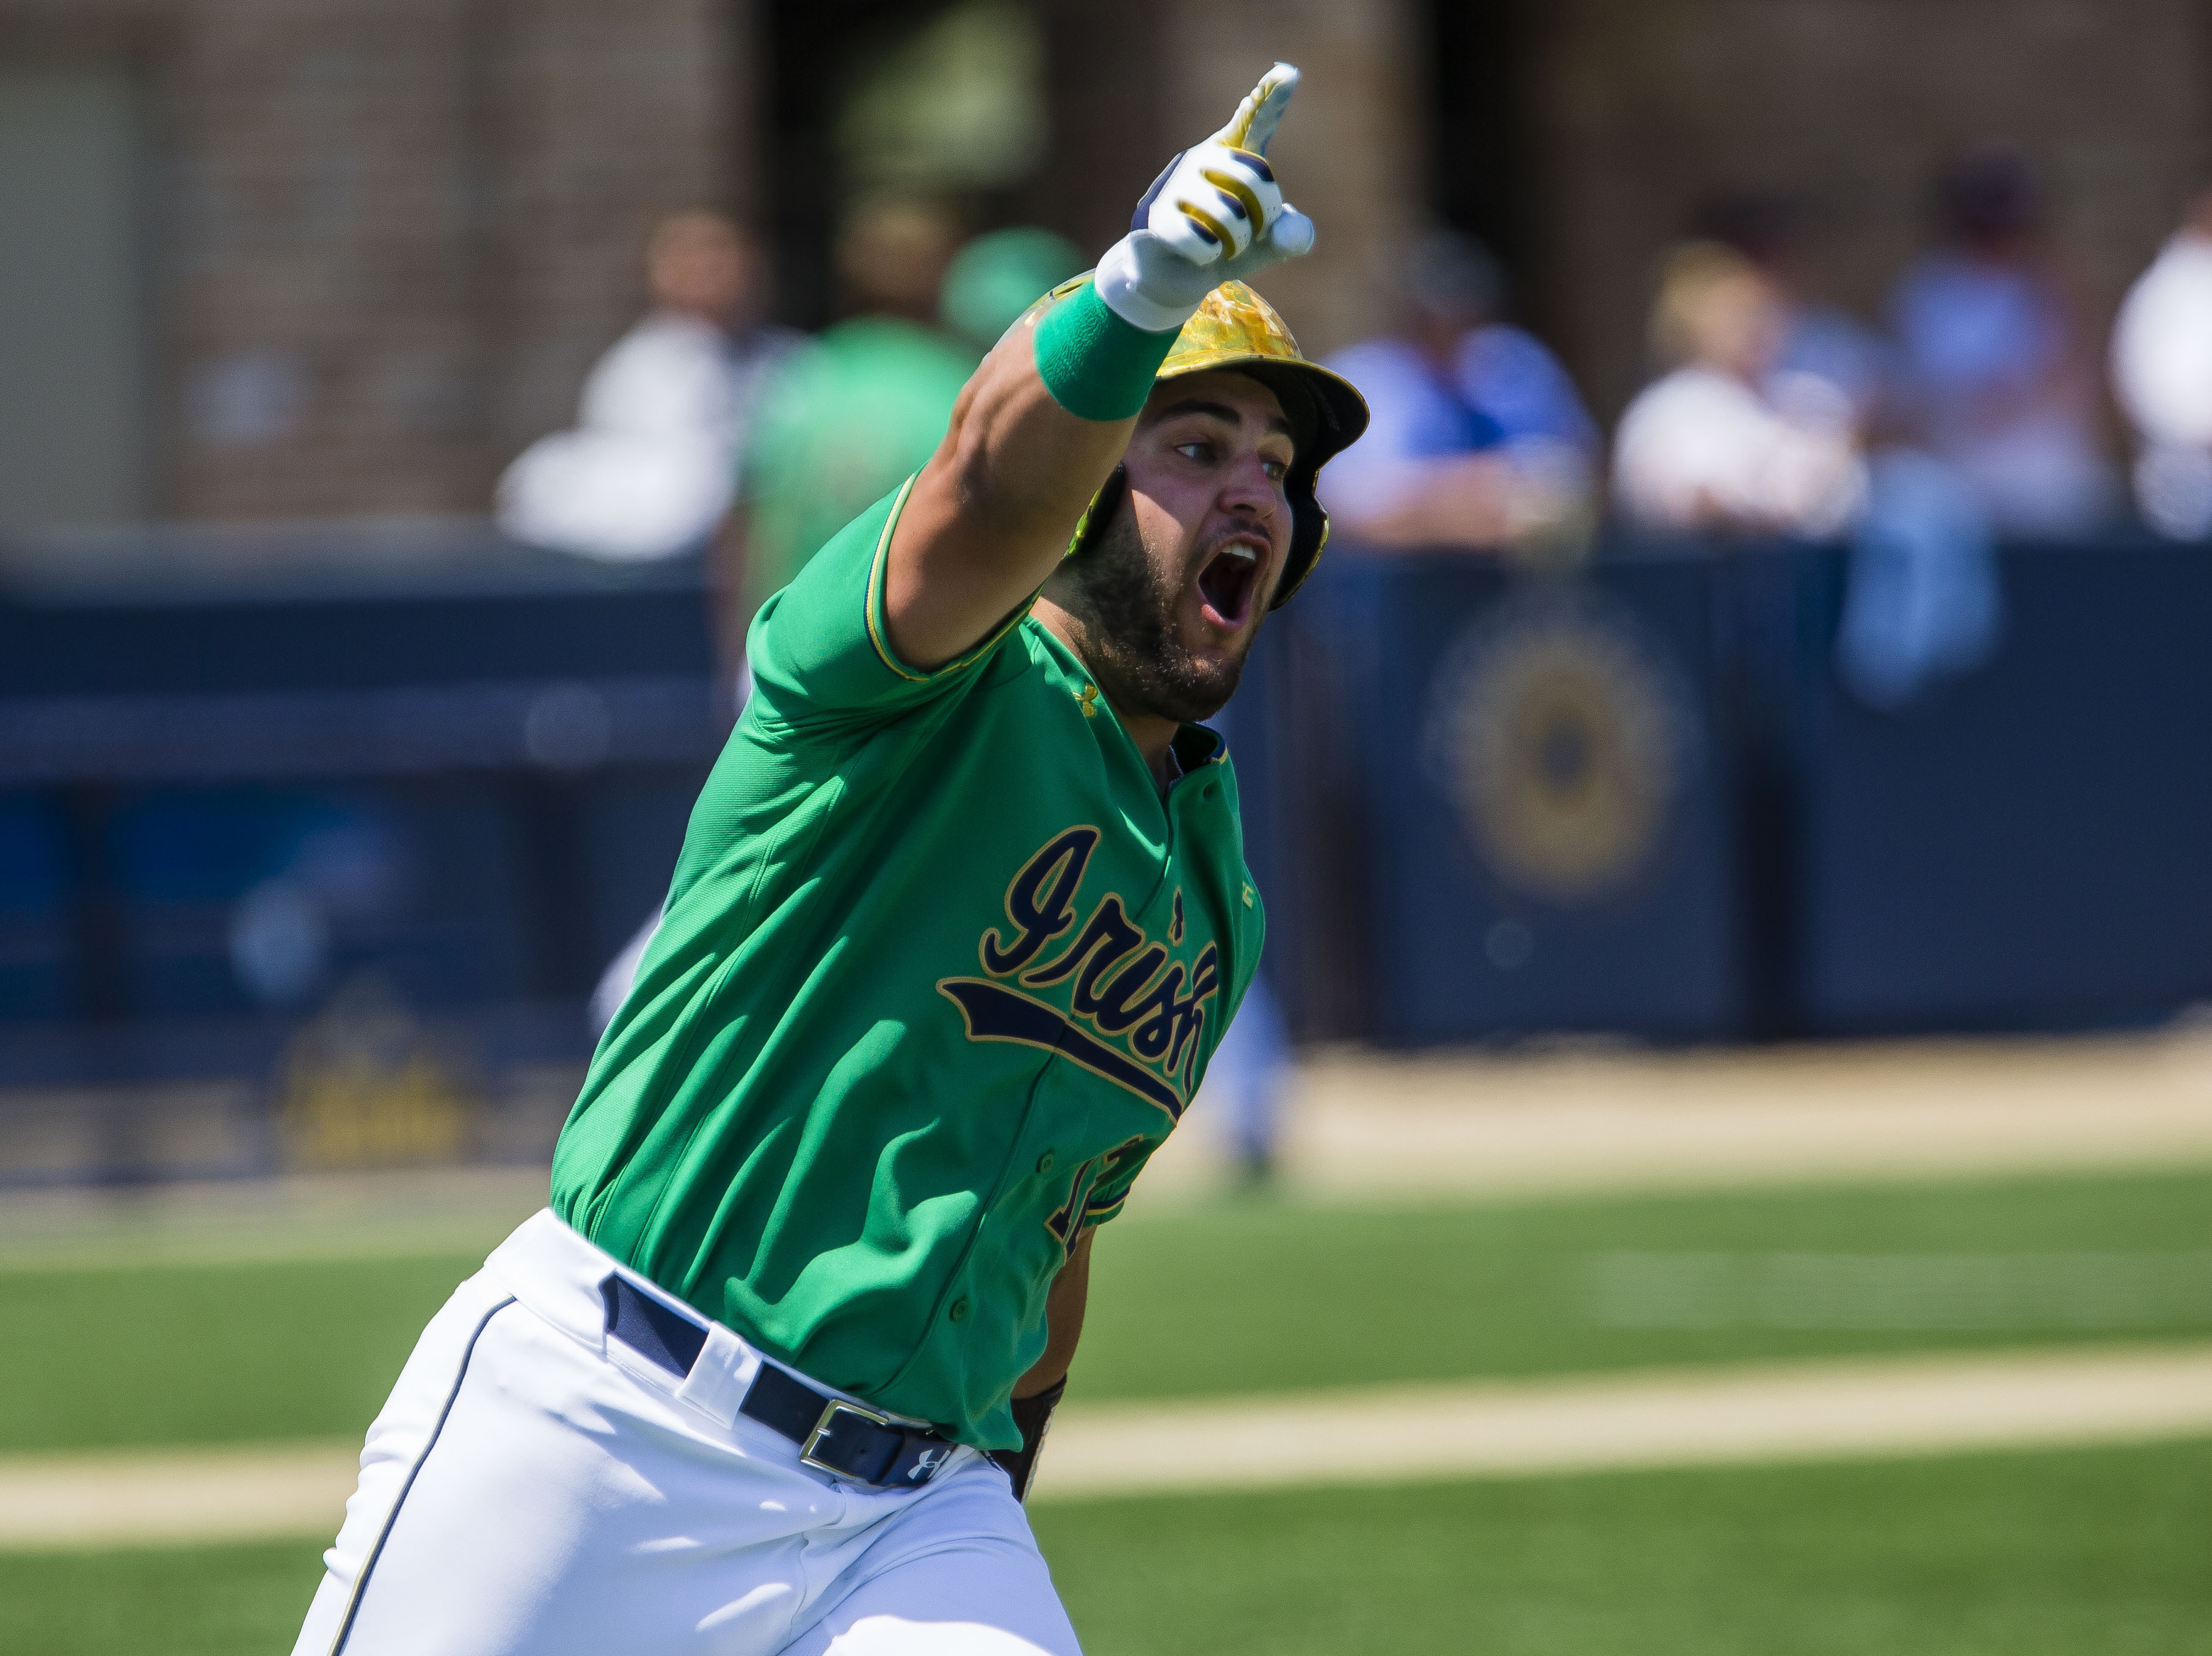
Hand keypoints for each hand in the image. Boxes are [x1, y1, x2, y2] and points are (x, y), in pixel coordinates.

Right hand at [1095, 64, 1316, 330]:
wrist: (1173, 276)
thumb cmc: (1225, 247)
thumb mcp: (1266, 245)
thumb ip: (1291, 236)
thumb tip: (1290, 235)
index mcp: (1232, 155)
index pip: (1255, 123)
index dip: (1272, 98)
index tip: (1289, 73)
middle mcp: (1202, 160)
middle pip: (1254, 174)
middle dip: (1266, 211)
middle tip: (1257, 230)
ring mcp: (1176, 185)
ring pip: (1230, 214)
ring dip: (1238, 242)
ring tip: (1227, 246)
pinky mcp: (1157, 216)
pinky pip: (1202, 240)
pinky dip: (1211, 256)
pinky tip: (1202, 253)